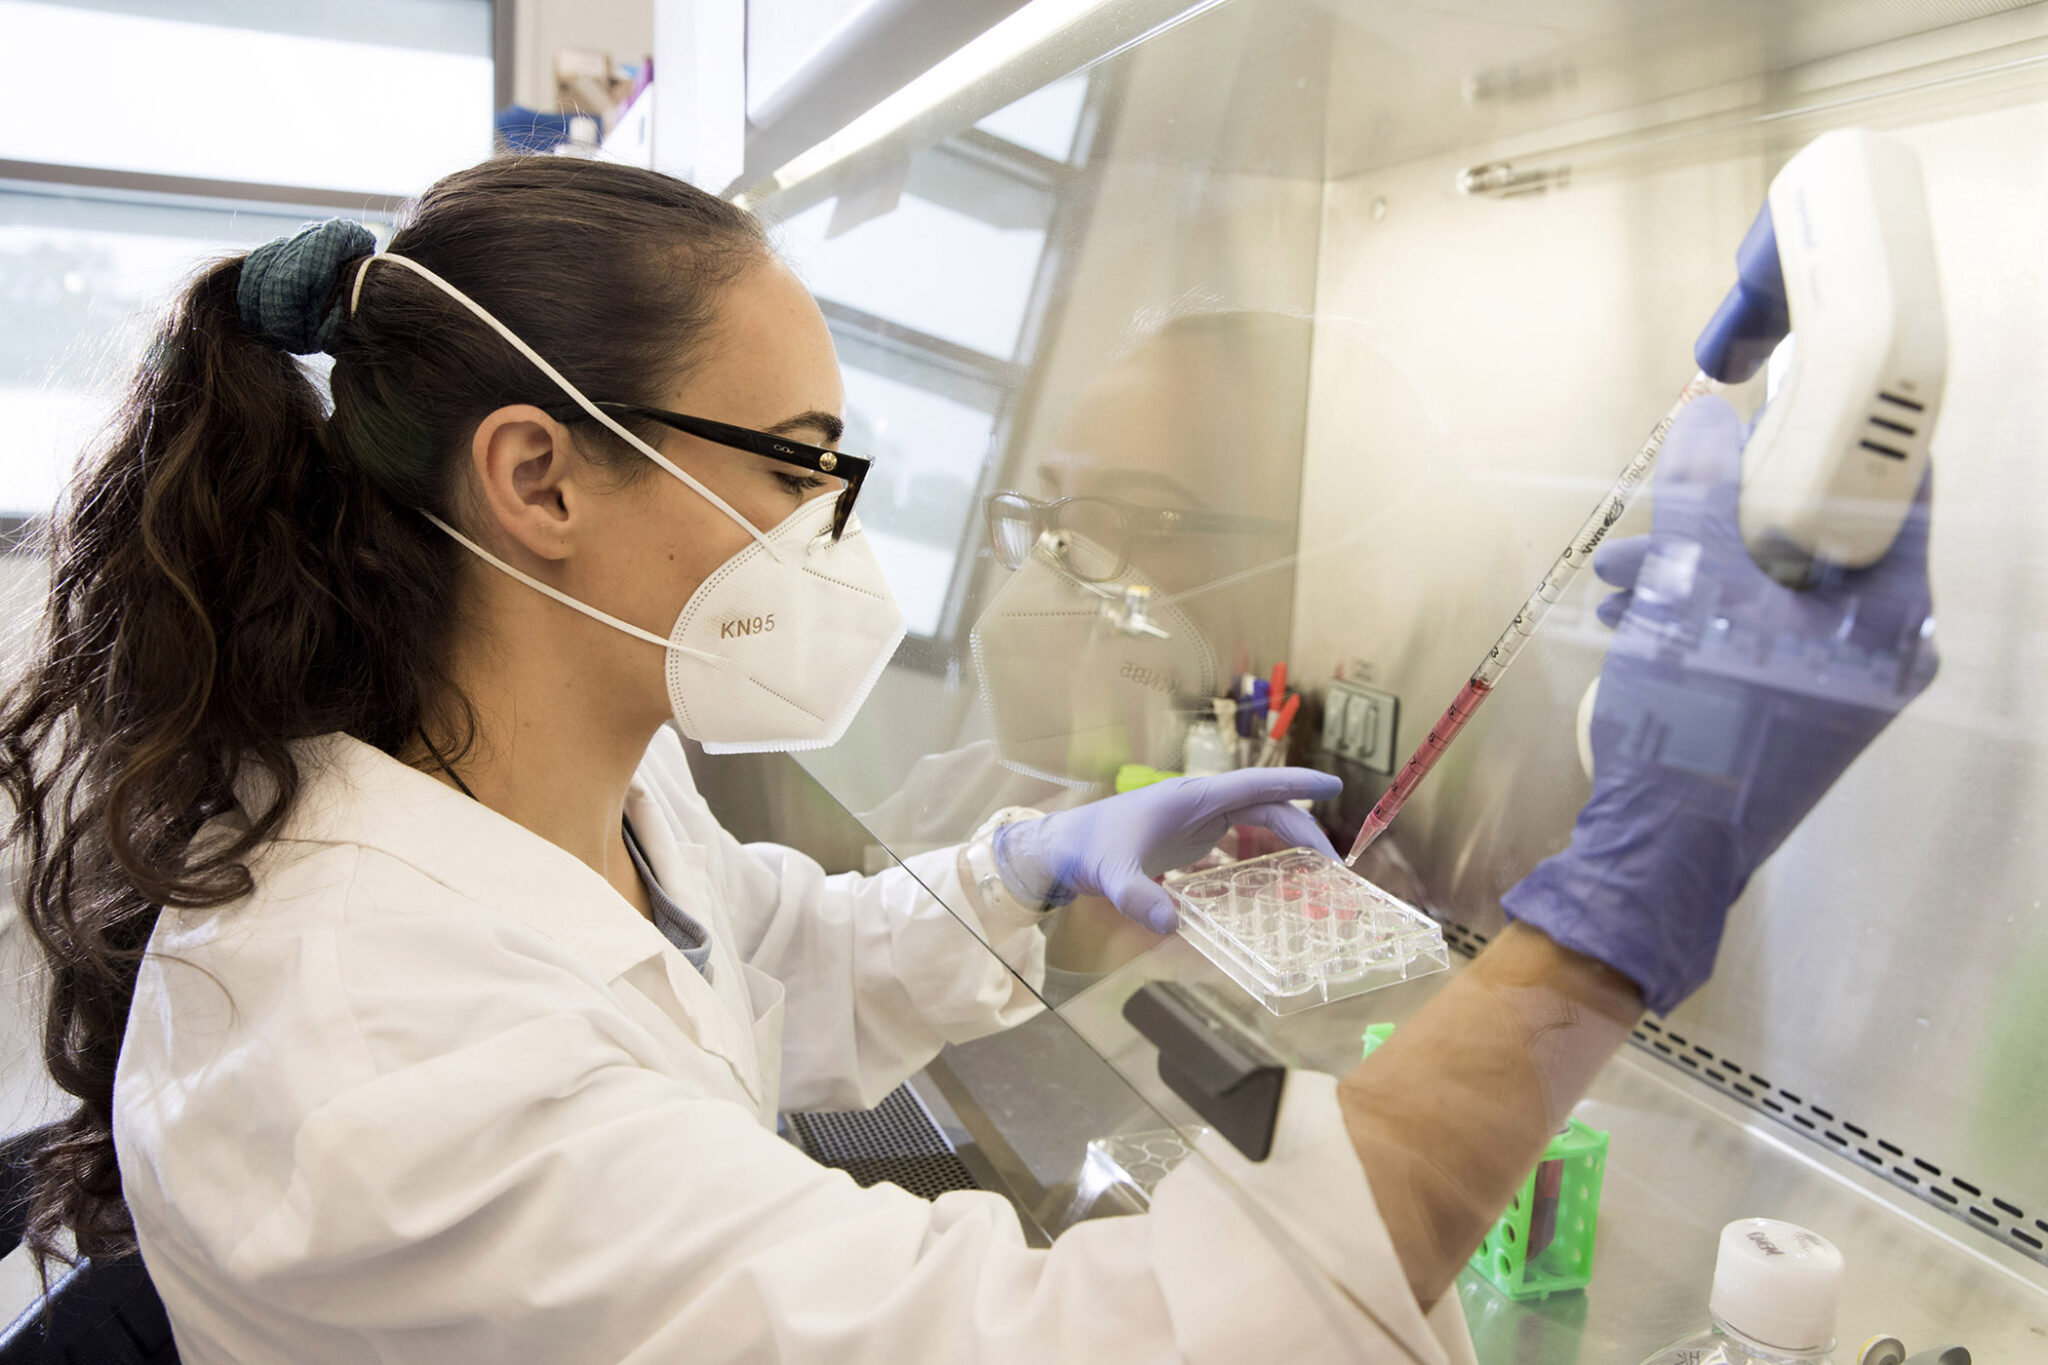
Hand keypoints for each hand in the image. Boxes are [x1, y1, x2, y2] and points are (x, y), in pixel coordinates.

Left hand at [992, 768, 1342, 931]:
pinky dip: (1263, 858)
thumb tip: (1172, 924)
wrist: (1063, 848)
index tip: (1334, 786)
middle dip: (1303, 833)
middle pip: (1266, 808)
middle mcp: (1201, 803)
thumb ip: (1138, 897)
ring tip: (1315, 878)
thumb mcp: (1111, 875)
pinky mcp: (1191, 837)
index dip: (1296, 785)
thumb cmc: (1088, 851)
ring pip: (1256, 823)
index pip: (1254, 785)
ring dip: (1287, 845)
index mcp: (1191, 798)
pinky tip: (1276, 886)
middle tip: (1332, 869)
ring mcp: (1197, 819)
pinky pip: (1240, 841)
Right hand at [1500, 396, 1937, 1012]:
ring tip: (1619, 577)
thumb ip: (1701, 494)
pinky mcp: (1799, 711)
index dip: (1828, 438)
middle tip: (1665, 502)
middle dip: (1727, 512)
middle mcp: (1886, 648)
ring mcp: (1844, 686)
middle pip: (1819, 537)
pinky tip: (1635, 616)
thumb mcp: (1690, 589)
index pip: (1890, 489)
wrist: (1663, 852)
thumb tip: (1708, 416)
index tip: (1772, 409)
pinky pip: (1760, 632)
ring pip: (1776, 587)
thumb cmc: (1694, 721)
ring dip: (1696, 566)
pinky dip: (1702, 613)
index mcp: (1892, 614)